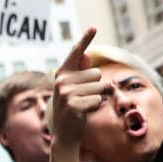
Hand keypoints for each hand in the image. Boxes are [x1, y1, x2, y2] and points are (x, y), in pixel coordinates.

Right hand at [51, 28, 105, 145]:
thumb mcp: (74, 89)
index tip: (94, 27)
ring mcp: (67, 93)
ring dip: (99, 96)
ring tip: (86, 105)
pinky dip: (97, 106)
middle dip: (97, 86)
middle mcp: (62, 80)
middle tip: (84, 98)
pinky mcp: (74, 105)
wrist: (64, 134)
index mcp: (62, 73)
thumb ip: (79, 72)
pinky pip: (98, 99)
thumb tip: (86, 54)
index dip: (85, 39)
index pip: (76, 52)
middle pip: (96, 73)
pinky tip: (85, 112)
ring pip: (101, 86)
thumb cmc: (72, 108)